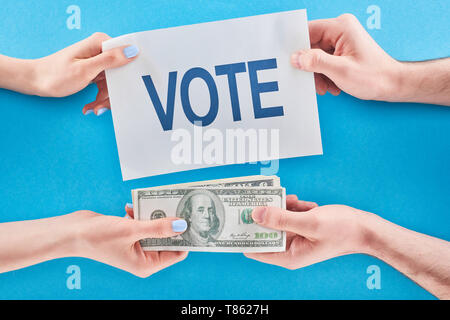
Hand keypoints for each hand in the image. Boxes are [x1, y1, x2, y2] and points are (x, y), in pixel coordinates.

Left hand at [32, 32, 138, 114]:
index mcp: (100, 43)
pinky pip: (106, 85)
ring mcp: (98, 61)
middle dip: (113, 92)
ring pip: (114, 82)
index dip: (128, 72)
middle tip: (102, 104)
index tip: (123, 88)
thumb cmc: (55, 75)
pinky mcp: (95, 70)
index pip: (126, 54)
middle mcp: (100, 50)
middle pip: (120, 72)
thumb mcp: (85, 69)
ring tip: (94, 108)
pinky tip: (91, 106)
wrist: (36, 82)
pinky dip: (100, 97)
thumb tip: (132, 51)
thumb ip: (110, 60)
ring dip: (105, 98)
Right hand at [70, 204, 187, 276]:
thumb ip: (158, 227)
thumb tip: (182, 225)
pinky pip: (143, 221)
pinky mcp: (130, 233)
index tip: (192, 219)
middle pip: (167, 238)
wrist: (71, 232)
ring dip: (153, 214)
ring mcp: (137, 244)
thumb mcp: (131, 230)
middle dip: (170, 222)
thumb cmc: (97, 237)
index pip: (177, 252)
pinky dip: (139, 213)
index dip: (185, 237)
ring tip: (149, 203)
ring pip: (155, 227)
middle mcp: (144, 256)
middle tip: (175, 204)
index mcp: (146, 264)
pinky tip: (128, 207)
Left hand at [244, 195, 371, 268]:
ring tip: (296, 202)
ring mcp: (295, 236)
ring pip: (277, 219)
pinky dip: (294, 206)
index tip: (237, 218)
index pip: (255, 249)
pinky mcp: (301, 226)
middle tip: (261, 197)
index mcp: (288, 256)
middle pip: (264, 231)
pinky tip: (306, 204)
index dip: (245, 235)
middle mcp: (289, 248)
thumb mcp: (309, 222)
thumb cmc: (342, 230)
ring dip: (283, 208)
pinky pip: (288, 214)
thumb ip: (281, 219)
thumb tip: (255, 214)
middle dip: (265, 214)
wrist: (364, 228)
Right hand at [291, 14, 400, 100]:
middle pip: (310, 45)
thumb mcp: (341, 71)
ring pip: (315, 55)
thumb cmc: (374, 77)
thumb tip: (296, 58)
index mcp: (341, 27)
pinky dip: (324, 74)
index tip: (291, 62)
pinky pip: (323, 60)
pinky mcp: (341, 50)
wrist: (392, 85)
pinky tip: (332, 85)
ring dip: (317, 73)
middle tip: (315, 81)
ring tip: (327, 86)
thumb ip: (316, 62)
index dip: (297, 47)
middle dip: (310, 66)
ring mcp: (341, 40)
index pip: (308, 30)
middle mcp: (340, 30)